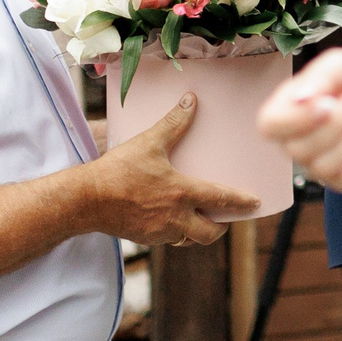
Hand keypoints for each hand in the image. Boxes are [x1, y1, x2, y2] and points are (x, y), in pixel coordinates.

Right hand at [90, 94, 258, 246]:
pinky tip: (170, 221)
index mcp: (182, 193)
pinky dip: (175, 233)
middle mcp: (175, 217)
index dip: (241, 202)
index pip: (221, 199)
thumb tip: (191, 100)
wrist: (85, 200)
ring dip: (197, 231)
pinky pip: (168, 240)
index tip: (255, 203)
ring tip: (198, 219)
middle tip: (224, 217)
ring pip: (189, 239)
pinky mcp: (144, 239)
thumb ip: (173, 122)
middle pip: (210, 232)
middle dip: (220, 227)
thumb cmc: (118, 170)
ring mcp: (160, 232)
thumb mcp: (149, 142)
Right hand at [257, 48, 341, 193]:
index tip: (327, 101)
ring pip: (324, 166)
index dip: (296, 119)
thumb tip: (300, 98)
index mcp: (287, 110)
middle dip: (337, 123)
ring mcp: (319, 164)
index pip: (270, 126)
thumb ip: (320, 77)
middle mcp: (297, 141)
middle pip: (299, 149)